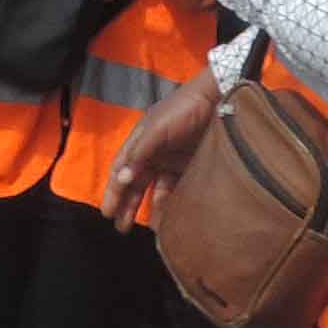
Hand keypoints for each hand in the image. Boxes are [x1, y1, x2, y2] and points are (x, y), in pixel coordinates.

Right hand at [101, 73, 219, 223]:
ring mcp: (172, 160)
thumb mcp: (157, 128)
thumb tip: (121, 179)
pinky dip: (168, 203)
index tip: (107, 212)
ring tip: (141, 225)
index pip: (121, 168)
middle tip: (120, 227)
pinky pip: (175, 189)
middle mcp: (153, 152)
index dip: (113, 190)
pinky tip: (166, 217)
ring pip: (154, 188)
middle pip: (135, 182)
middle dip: (126, 203)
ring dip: (145, 206)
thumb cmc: (183, 109)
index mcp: (141, 141)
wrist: (219, 100)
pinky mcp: (190, 167)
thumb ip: (139, 152)